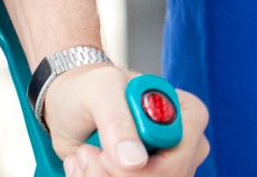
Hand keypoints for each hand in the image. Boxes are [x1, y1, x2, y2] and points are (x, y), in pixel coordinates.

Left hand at [44, 61, 209, 175]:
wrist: (70, 105)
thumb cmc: (91, 88)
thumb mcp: (100, 89)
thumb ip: (117, 119)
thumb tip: (135, 159)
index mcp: (187, 114)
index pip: (176, 160)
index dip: (139, 168)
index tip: (104, 156)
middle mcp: (182, 146)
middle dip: (115, 175)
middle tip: (88, 155)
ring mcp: (166, 166)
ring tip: (84, 155)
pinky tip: (87, 165)